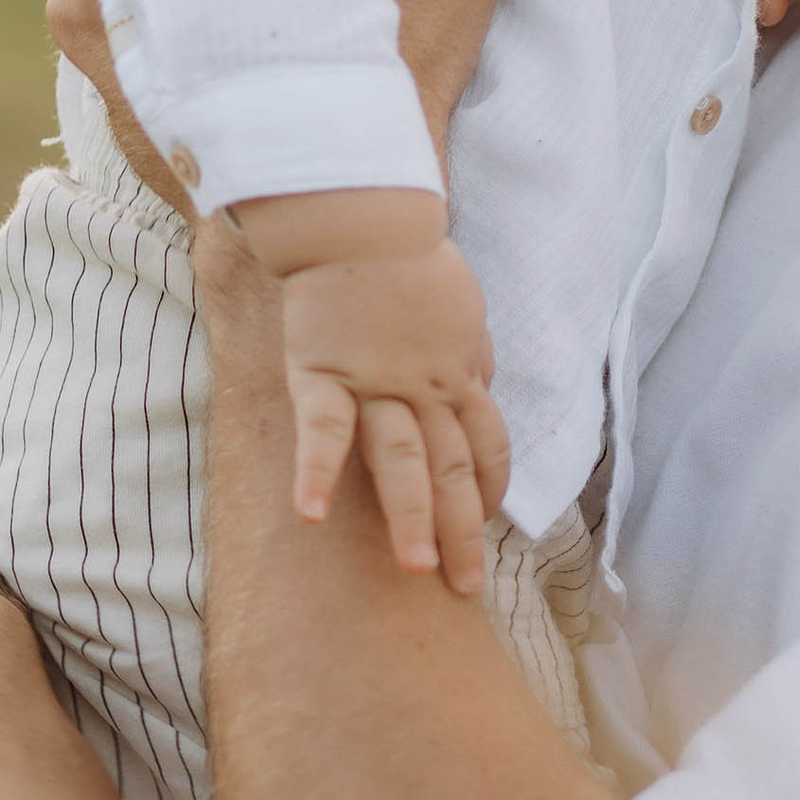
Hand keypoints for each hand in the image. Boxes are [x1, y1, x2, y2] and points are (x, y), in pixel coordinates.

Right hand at [280, 236, 509, 587]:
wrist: (365, 215)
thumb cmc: (412, 255)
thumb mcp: (462, 304)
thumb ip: (470, 351)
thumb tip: (479, 384)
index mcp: (457, 370)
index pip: (485, 441)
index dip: (489, 484)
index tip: (487, 520)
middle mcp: (423, 386)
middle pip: (452, 466)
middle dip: (460, 528)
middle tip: (464, 584)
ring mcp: (374, 383)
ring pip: (402, 457)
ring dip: (411, 516)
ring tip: (416, 570)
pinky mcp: (322, 372)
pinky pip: (322, 428)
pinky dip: (316, 471)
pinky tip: (309, 517)